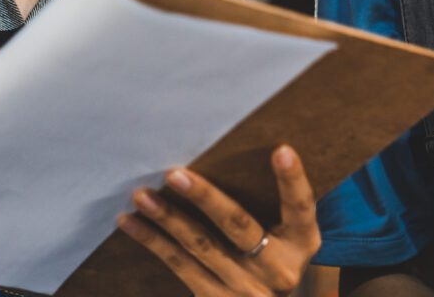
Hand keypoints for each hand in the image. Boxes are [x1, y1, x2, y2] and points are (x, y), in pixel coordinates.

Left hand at [119, 145, 320, 295]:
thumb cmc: (271, 257)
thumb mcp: (286, 238)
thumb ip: (271, 205)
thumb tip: (230, 152)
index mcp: (302, 243)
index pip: (301, 207)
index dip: (292, 180)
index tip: (282, 150)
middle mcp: (278, 269)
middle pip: (238, 226)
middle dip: (205, 198)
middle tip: (175, 174)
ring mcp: (246, 290)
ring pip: (201, 247)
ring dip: (167, 219)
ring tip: (141, 196)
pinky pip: (180, 266)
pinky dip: (154, 242)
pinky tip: (131, 222)